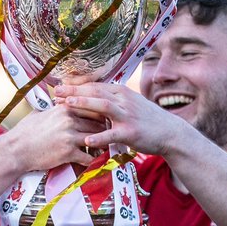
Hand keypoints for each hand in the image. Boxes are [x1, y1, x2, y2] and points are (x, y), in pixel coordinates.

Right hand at [0, 104, 102, 172]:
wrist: (16, 150)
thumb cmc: (26, 132)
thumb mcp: (41, 113)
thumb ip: (55, 108)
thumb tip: (60, 103)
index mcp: (64, 108)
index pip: (91, 107)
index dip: (100, 114)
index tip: (106, 119)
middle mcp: (69, 120)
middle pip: (98, 123)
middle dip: (105, 130)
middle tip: (110, 135)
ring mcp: (70, 137)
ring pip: (96, 139)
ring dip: (102, 145)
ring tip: (105, 148)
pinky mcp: (68, 153)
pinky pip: (88, 157)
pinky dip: (93, 159)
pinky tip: (94, 161)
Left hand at [54, 83, 186, 155]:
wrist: (170, 133)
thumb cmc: (148, 120)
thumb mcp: (131, 104)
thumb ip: (113, 100)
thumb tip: (94, 97)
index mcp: (122, 92)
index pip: (95, 85)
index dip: (76, 85)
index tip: (60, 85)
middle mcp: (124, 100)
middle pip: (95, 92)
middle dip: (74, 91)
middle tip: (56, 91)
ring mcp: (127, 116)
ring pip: (103, 106)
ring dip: (83, 104)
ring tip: (67, 105)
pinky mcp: (131, 132)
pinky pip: (112, 134)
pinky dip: (99, 137)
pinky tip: (86, 140)